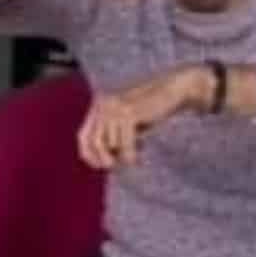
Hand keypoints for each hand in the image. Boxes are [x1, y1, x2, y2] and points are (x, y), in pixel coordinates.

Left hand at [76, 68, 204, 170]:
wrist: (172, 89)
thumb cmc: (151, 109)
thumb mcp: (127, 122)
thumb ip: (113, 136)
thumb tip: (104, 163)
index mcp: (99, 104)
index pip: (83, 136)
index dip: (89, 155)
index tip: (101, 167)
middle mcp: (103, 104)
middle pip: (95, 143)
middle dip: (105, 159)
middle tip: (118, 166)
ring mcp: (115, 107)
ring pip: (111, 145)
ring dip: (124, 154)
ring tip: (139, 148)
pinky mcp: (128, 112)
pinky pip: (124, 144)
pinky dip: (131, 155)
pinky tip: (139, 155)